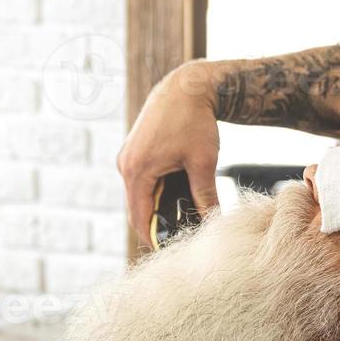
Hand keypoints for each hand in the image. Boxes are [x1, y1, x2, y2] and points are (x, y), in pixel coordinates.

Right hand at [117, 62, 222, 246]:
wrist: (186, 86)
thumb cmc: (194, 121)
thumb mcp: (203, 162)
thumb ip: (204, 195)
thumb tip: (213, 222)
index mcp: (137, 170)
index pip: (140, 218)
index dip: (154, 239)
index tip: (171, 254)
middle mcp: (126, 165)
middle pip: (138, 209)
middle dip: (158, 225)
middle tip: (182, 240)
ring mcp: (128, 158)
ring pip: (142, 195)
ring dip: (159, 208)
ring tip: (184, 219)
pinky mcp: (135, 151)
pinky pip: (143, 181)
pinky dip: (158, 192)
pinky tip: (180, 198)